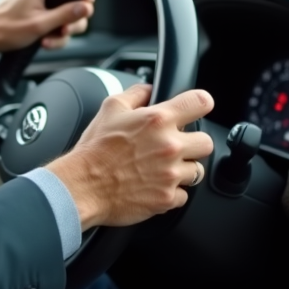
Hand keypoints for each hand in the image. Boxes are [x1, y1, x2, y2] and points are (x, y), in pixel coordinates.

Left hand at [0, 0, 95, 69]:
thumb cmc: (5, 29)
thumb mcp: (41, 24)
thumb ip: (66, 14)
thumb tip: (86, 7)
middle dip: (73, 16)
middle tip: (67, 29)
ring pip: (62, 8)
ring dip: (61, 27)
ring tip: (51, 39)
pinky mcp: (31, 6)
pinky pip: (50, 14)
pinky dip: (51, 28)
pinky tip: (45, 40)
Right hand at [46, 84, 214, 231]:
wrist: (82, 186)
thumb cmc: (93, 150)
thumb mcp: (109, 108)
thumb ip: (136, 94)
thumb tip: (150, 90)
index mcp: (158, 120)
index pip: (201, 102)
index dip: (200, 105)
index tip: (196, 110)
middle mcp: (169, 146)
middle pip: (206, 142)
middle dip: (192, 144)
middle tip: (174, 147)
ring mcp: (170, 175)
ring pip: (197, 171)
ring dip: (182, 170)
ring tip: (161, 170)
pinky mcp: (167, 199)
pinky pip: (183, 195)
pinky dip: (171, 193)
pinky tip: (153, 186)